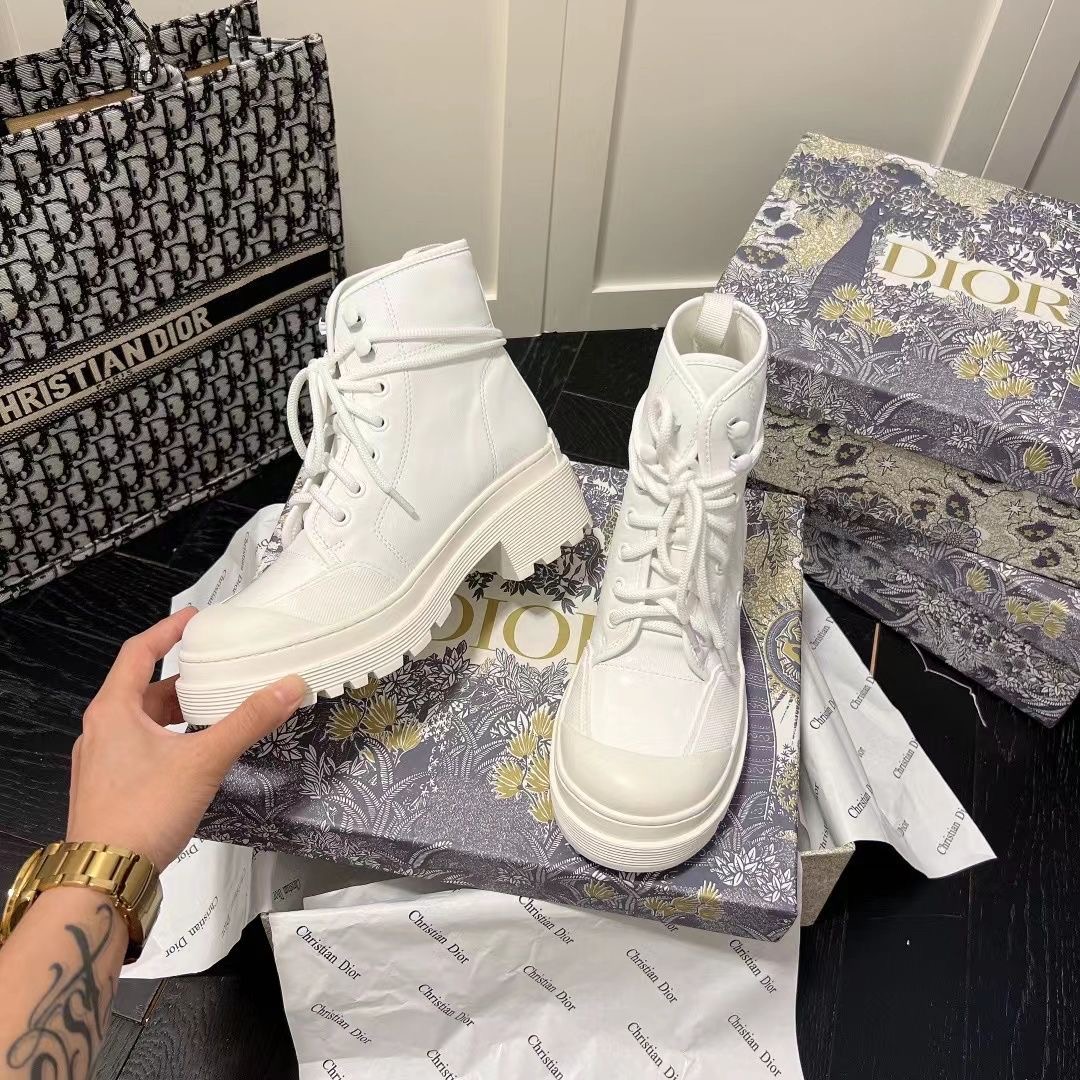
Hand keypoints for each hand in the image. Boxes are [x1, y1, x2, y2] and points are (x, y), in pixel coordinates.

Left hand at [66, 608, 306, 868]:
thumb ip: (248, 721)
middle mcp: (100, 731)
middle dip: (183, 681)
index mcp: (113, 710)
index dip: (168, 631)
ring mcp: (100, 762)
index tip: (195, 620)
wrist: (104, 878)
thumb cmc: (142, 812)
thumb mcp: (204, 760)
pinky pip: (140, 749)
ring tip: (214, 713)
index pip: (139, 652)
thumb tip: (289, 687)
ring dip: (177, 714)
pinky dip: (169, 741)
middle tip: (218, 672)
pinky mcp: (107, 788)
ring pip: (142, 723)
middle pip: (143, 689)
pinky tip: (194, 756)